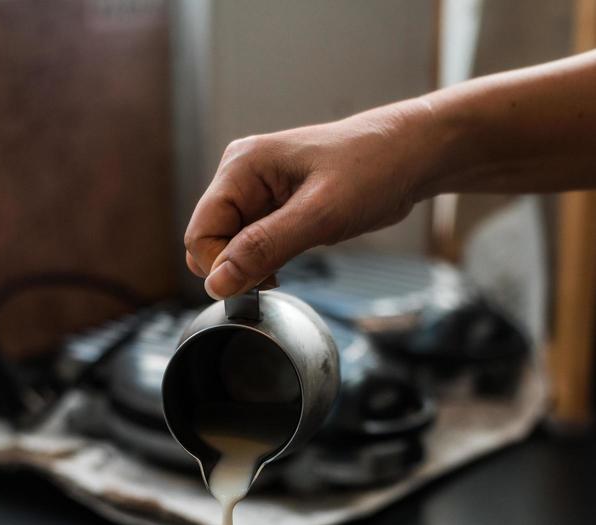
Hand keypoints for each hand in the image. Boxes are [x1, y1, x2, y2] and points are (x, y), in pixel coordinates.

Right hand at [184, 99, 433, 298]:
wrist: (409, 156)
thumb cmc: (372, 170)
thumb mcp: (319, 215)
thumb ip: (264, 248)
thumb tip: (217, 283)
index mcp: (241, 167)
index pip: (200, 233)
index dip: (220, 267)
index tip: (258, 282)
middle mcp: (241, 177)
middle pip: (209, 242)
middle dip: (234, 268)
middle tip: (277, 275)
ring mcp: (257, 194)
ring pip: (230, 248)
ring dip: (251, 267)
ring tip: (289, 264)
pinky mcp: (274, 210)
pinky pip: (251, 247)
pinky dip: (264, 263)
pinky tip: (289, 263)